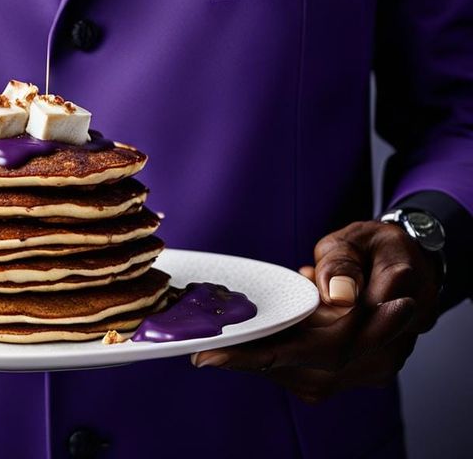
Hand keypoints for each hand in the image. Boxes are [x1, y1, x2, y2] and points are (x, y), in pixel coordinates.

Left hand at [192, 220, 439, 400]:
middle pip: (310, 369)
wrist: (411, 268)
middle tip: (204, 353)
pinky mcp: (353, 370)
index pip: (327, 345)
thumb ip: (346, 263)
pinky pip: (308, 373)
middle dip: (253, 361)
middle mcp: (381, 355)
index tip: (220, 355)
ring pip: (306, 377)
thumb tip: (338, 296)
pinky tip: (249, 343)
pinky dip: (276, 360)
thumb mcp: (364, 239)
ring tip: (217, 347)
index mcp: (389, 317)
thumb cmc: (382, 249)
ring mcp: (369, 368)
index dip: (271, 352)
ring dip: (261, 363)